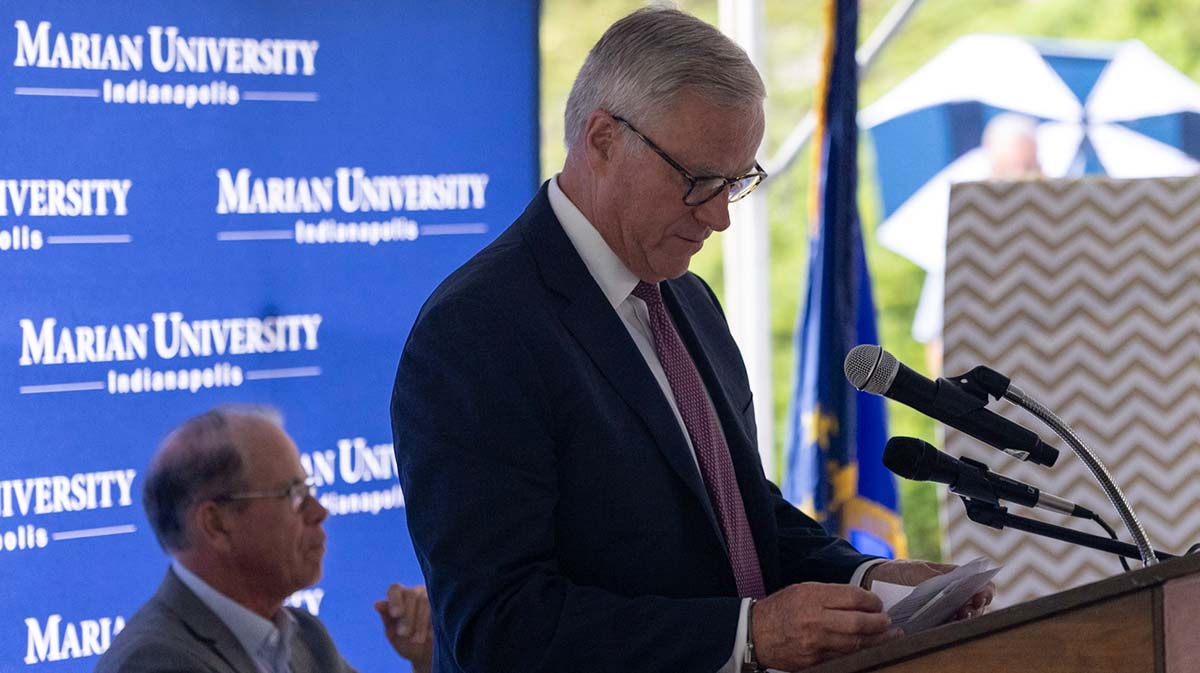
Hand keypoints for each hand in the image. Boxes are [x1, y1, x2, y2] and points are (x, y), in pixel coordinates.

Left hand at [374, 583, 433, 672]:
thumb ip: (387, 618)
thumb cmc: (405, 642)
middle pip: (411, 595)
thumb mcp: (393, 634)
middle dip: (407, 616)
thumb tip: (377, 603)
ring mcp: (433, 597)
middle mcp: (416, 592)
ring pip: (426, 601)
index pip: (395, 589)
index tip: (395, 614)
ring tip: (417, 640)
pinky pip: (440, 609)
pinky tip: (430, 635)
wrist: (426, 655)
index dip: (395, 600)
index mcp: (399, 596)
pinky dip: (433, 623)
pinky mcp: (445, 606)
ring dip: (420, 622)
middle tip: (404, 634)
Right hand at [751, 582, 901, 670]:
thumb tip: (861, 600)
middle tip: (888, 622)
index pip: (852, 597)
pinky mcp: (814, 661)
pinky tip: (869, 648)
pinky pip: (843, 658)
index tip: (878, 603)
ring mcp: (815, 644)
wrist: (755, 634)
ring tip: (890, 636)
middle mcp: (814, 620)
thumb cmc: (781, 609)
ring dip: (877, 640)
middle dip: (879, 623)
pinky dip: (859, 653)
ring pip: (855, 644)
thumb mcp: (802, 590)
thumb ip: (831, 594)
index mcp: (811, 597)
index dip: (871, 601)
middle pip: (858, 623)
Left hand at [864, 559, 994, 619]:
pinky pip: (945, 628)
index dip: (985, 590)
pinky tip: (951, 624)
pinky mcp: (930, 624)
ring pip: (963, 617)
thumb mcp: (918, 570)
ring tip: (961, 615)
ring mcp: (941, 610)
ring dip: (967, 617)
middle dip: (977, 606)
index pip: (978, 584)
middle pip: (974, 603)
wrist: (872, 581)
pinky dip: (951, 627)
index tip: (982, 594)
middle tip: (971, 606)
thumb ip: (940, 576)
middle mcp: (950, 595)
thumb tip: (962, 582)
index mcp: (951, 578)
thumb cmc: (898, 571)